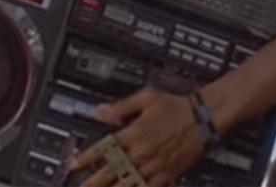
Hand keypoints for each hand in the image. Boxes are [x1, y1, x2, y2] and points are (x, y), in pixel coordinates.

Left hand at [68, 89, 205, 186]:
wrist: (202, 118)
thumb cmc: (176, 106)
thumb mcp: (146, 98)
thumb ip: (121, 106)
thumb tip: (100, 110)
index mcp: (134, 133)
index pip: (104, 148)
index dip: (85, 158)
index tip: (73, 165)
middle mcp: (141, 152)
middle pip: (111, 171)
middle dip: (92, 182)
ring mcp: (153, 166)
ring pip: (126, 183)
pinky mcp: (165, 175)